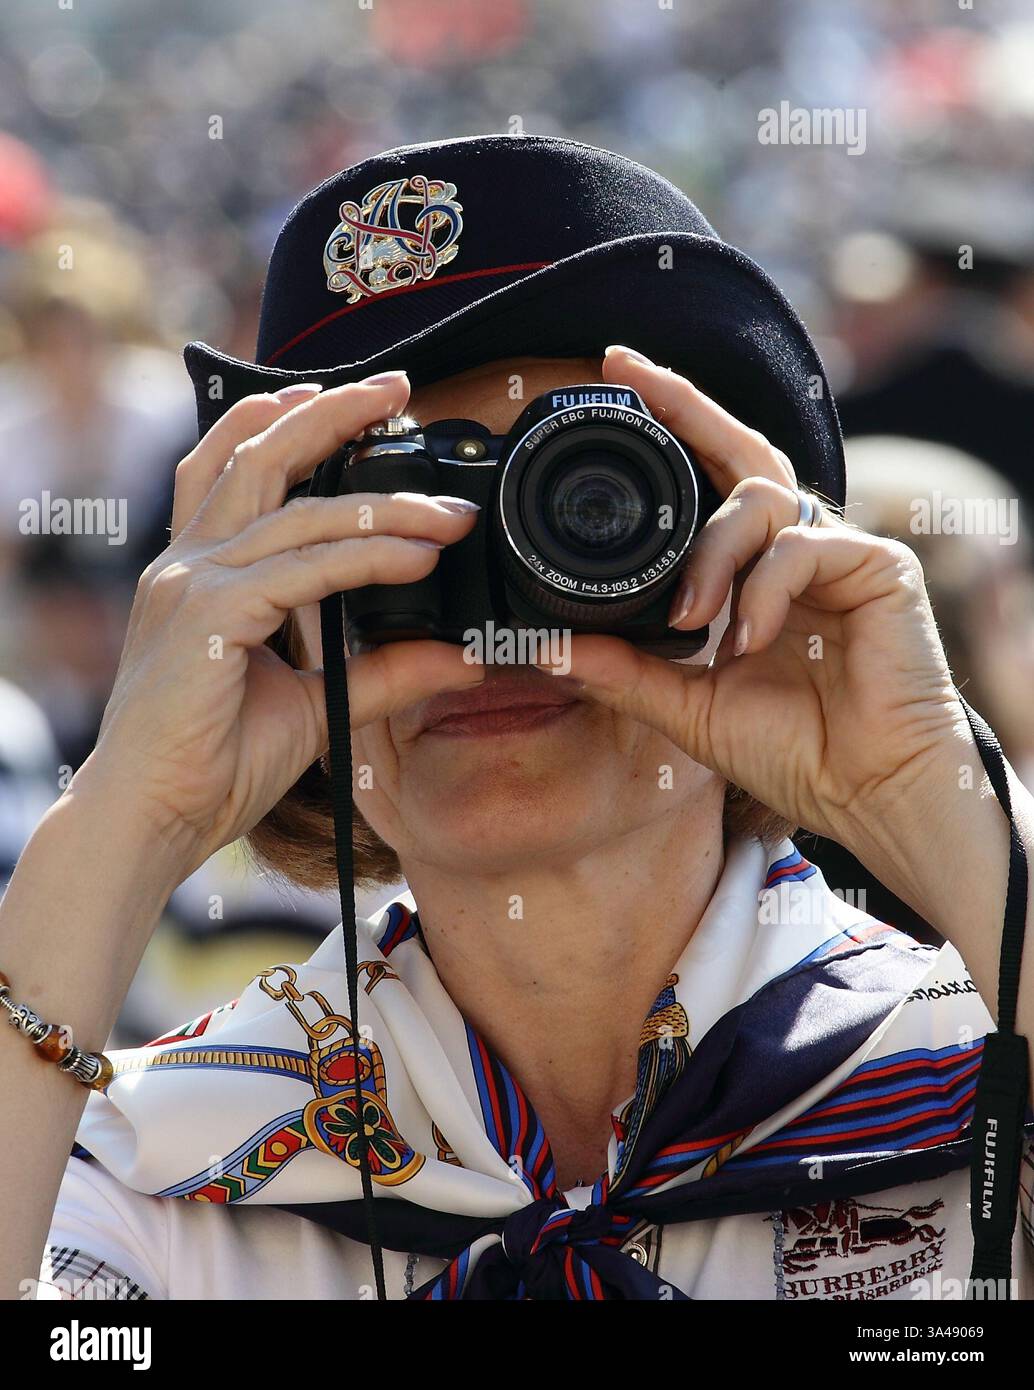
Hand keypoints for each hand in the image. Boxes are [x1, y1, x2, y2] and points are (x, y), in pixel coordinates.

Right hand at [85, 373, 483, 872]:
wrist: (154, 819)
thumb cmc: (214, 763)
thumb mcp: (315, 705)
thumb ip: (378, 673)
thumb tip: (453, 656)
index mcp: (201, 571)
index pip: (236, 465)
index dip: (290, 421)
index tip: (360, 404)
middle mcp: (190, 562)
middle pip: (258, 451)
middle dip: (331, 410)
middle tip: (400, 388)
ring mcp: (193, 582)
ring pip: (298, 510)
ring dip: (384, 503)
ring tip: (447, 510)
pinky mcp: (209, 615)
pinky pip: (304, 570)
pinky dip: (367, 558)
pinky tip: (418, 559)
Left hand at [559, 346, 966, 848]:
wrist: (864, 793)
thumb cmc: (792, 748)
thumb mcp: (686, 705)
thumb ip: (624, 671)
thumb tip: (548, 647)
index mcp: (754, 570)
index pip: (709, 483)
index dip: (669, 430)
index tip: (614, 385)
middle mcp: (795, 547)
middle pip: (741, 450)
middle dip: (684, 403)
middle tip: (627, 371)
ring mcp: (838, 551)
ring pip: (761, 499)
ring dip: (711, 553)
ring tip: (690, 619)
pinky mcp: (879, 566)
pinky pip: (803, 546)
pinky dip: (762, 590)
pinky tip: (748, 641)